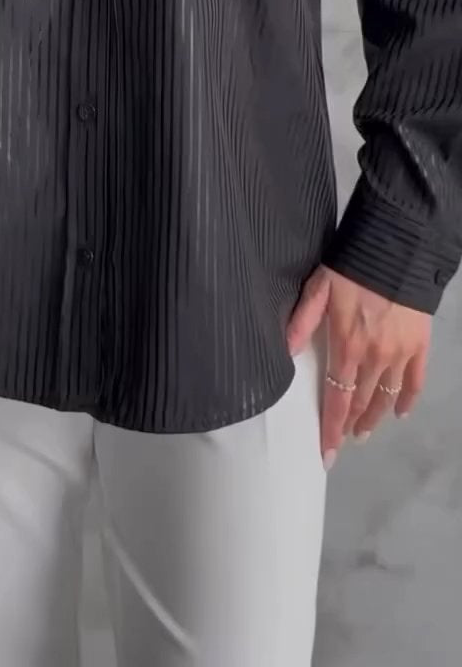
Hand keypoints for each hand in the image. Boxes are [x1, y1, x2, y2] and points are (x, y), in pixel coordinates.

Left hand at [286, 265, 430, 468]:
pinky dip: (408, 399)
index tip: (326, 454)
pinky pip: (415, 380)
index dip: (331, 429)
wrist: (396, 249)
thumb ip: (301, 322)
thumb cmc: (350, 267)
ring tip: (365, 431)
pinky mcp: (420, 344)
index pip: (336, 398)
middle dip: (351, 425)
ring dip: (375, 416)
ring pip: (386, 395)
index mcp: (347, 347)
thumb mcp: (318, 289)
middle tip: (344, 440)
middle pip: (361, 401)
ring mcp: (400, 353)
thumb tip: (284, 353)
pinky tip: (400, 412)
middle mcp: (375, 357)